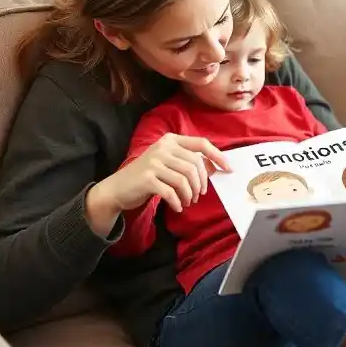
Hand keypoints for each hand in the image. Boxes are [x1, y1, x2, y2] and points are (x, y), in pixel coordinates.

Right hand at [89, 133, 231, 216]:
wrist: (118, 188)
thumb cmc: (148, 177)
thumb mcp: (168, 164)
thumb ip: (188, 162)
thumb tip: (216, 167)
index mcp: (170, 140)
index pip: (201, 143)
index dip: (217, 156)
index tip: (228, 169)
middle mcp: (162, 147)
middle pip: (195, 165)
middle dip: (201, 183)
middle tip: (199, 195)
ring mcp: (154, 161)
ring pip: (185, 179)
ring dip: (190, 194)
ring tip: (188, 201)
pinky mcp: (147, 178)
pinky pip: (172, 192)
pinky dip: (178, 202)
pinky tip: (178, 206)